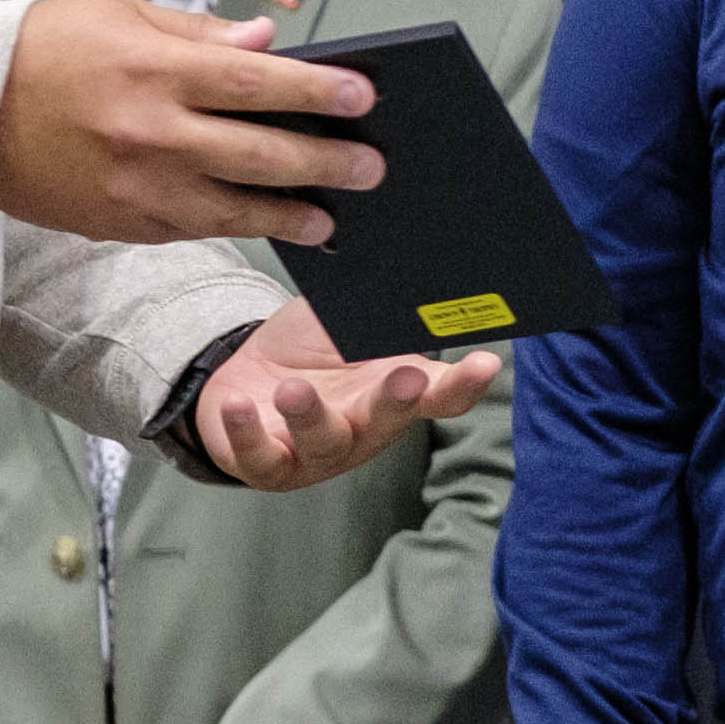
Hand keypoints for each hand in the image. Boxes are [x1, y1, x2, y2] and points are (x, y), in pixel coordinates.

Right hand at [0, 0, 388, 246]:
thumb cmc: (44, 49)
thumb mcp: (120, 16)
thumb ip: (198, 34)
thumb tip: (265, 42)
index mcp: (154, 73)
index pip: (255, 82)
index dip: (316, 91)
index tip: (363, 96)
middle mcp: (150, 135)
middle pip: (258, 154)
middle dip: (324, 162)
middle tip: (370, 168)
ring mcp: (136, 187)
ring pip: (232, 210)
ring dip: (290, 215)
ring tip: (331, 218)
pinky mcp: (120, 223)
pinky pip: (191, 230)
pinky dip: (234, 230)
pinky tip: (266, 227)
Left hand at [190, 299, 500, 492]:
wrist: (245, 380)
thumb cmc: (306, 352)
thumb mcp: (344, 324)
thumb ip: (374, 309)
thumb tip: (406, 261)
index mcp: (393, 393)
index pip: (441, 394)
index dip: (465, 383)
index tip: (486, 363)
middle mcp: (363, 428)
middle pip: (388, 420)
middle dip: (397, 401)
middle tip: (407, 379)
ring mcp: (316, 451)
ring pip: (324, 441)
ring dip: (311, 416)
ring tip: (294, 390)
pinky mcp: (268, 463)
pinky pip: (261, 457)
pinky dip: (248, 433)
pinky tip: (239, 405)